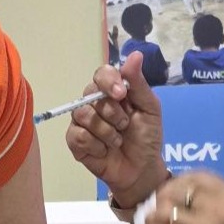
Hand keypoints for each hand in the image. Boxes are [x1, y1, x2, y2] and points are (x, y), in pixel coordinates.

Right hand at [65, 52, 166, 205]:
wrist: (141, 169)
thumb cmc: (147, 137)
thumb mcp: (149, 108)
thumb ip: (139, 83)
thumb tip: (135, 54)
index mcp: (112, 91)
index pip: (101, 74)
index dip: (109, 81)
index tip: (121, 94)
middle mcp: (93, 102)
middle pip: (90, 94)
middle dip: (112, 112)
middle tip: (125, 125)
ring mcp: (81, 122)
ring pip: (83, 115)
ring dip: (106, 131)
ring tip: (117, 140)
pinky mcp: (74, 141)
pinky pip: (78, 135)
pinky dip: (96, 145)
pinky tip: (104, 151)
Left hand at [139, 173, 223, 223]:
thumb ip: (216, 214)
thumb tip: (180, 205)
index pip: (195, 177)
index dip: (177, 188)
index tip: (173, 201)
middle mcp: (219, 209)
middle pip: (174, 192)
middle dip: (163, 204)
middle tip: (162, 221)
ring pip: (161, 212)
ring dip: (156, 223)